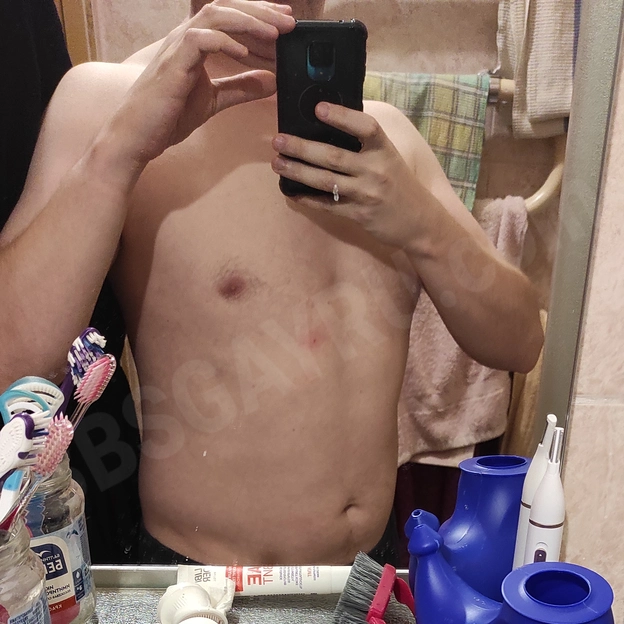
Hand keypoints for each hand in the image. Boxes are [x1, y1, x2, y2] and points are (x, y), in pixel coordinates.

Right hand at [106, 1, 294, 166]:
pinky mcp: (173, 64)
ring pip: (215, 15)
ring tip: (275, 32)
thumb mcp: (214, 100)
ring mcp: (178, 48)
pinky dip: (225, 42)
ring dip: (248, 21)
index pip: (231, 16)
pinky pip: (200, 40)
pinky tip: (245, 53)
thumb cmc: (168, 116)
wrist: (137, 136)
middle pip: (227, 7)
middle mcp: (186, 38)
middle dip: (261, 12)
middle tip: (290, 20)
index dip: (260, 14)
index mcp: (196, 43)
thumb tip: (271, 82)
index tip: (286, 20)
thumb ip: (241, 88)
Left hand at [271, 102, 426, 249]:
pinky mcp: (359, 215)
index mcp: (385, 150)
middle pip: (334, 156)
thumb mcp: (390, 158)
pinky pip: (328, 205)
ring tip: (278, 163)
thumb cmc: (400, 185)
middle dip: (302, 148)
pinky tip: (291, 192)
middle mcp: (376, 170)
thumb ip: (367, 145)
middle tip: (278, 140)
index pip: (365, 127)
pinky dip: (308, 198)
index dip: (342, 117)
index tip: (318, 108)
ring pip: (326, 181)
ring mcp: (367, 194)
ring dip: (298, 172)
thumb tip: (330, 126)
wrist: (420, 222)